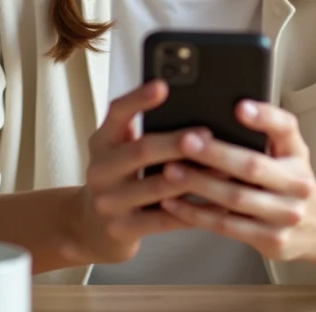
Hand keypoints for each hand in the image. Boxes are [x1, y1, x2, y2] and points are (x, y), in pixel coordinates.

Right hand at [67, 79, 212, 264]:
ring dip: (194, 177)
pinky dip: (194, 211)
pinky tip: (219, 205)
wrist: (91, 228)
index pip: (117, 113)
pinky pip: (165, 220)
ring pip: (157, 187)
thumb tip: (191, 108)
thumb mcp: (119, 151)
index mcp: (101, 142)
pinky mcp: (122, 229)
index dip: (139, 99)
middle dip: (177, 142)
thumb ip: (141, 131)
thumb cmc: (119, 179)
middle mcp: (100, 170)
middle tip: (208, 134)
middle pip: (141, 150)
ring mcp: (109, 202)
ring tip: (224, 168)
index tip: (162, 86)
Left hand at [158, 100, 315, 262]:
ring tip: (171, 171)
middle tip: (185, 141)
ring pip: (235, 198)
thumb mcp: (288, 152)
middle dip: (215, 154)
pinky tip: (173, 203)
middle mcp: (298, 184)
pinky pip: (226, 226)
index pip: (285, 129)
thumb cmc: (289, 181)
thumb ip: (265, 130)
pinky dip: (196, 214)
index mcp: (298, 154)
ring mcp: (286, 215)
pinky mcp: (271, 240)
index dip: (264, 117)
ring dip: (199, 185)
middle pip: (253, 166)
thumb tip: (230, 108)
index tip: (239, 106)